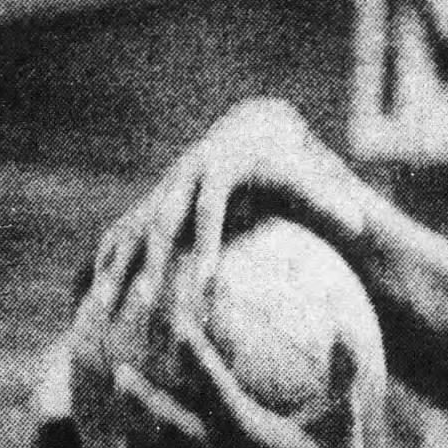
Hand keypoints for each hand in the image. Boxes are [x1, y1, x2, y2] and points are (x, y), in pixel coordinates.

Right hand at [89, 99, 367, 323]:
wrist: (250, 132)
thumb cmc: (287, 162)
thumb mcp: (309, 177)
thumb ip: (329, 200)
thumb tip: (360, 227)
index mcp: (217, 174)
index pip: (209, 217)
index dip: (205, 251)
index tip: (205, 290)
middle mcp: (179, 183)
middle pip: (159, 229)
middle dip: (149, 268)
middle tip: (146, 309)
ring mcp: (158, 196)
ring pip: (128, 236)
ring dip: (111, 274)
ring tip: (97, 315)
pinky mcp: (148, 211)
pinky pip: (118, 243)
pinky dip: (102, 271)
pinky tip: (87, 309)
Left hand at [112, 306, 367, 447]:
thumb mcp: (344, 421)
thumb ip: (345, 376)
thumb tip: (350, 330)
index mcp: (248, 431)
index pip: (211, 383)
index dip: (193, 351)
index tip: (174, 322)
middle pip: (170, 423)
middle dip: (143, 398)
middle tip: (117, 373)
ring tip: (120, 437)